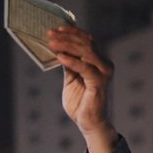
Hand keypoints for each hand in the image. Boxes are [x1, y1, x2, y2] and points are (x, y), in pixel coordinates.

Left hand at [48, 26, 115, 152]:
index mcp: (97, 61)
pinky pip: (84, 68)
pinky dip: (71, 61)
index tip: (55, 29)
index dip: (71, 33)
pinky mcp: (99, 83)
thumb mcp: (70, 79)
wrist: (88, 123)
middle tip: (49, 34)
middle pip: (85, 43)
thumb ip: (68, 65)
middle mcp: (103, 63)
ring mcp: (103, 72)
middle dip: (66, 37)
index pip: (85, 40)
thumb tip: (58, 49)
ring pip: (85, 51)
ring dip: (66, 45)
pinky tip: (59, 57)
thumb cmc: (80, 102)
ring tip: (51, 43)